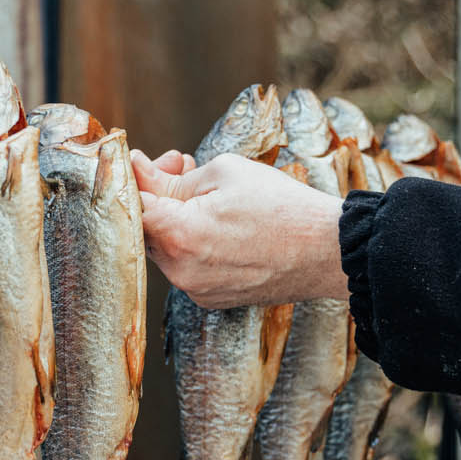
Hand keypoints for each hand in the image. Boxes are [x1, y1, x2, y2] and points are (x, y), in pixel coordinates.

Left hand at [131, 149, 346, 308]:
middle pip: (147, 228)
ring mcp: (196, 290)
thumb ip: (173, 177)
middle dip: (159, 194)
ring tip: (206, 192)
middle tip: (180, 164)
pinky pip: (188, 266)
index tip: (146, 159)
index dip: (137, 178)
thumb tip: (139, 171)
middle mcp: (181, 271)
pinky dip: (194, 243)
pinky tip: (219, 222)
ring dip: (176, 218)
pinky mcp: (211, 300)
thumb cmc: (282, 205)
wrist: (328, 251)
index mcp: (179, 235)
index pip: (133, 205)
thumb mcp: (225, 172)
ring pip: (167, 248)